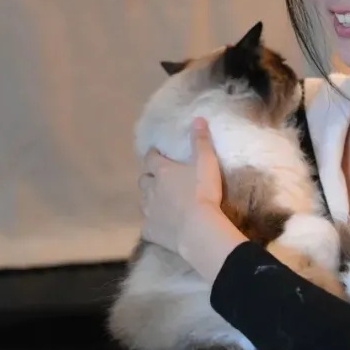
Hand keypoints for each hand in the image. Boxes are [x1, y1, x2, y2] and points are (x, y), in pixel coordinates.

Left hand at [138, 117, 223, 253]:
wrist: (198, 229)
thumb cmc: (203, 192)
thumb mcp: (206, 162)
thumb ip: (201, 141)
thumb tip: (197, 118)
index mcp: (163, 171)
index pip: (152, 158)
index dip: (153, 154)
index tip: (156, 153)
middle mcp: (151, 189)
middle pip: (144, 180)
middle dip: (149, 177)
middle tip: (157, 178)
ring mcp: (149, 211)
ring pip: (143, 202)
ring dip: (149, 199)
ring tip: (159, 201)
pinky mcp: (151, 231)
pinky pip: (148, 226)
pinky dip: (152, 224)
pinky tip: (159, 227)